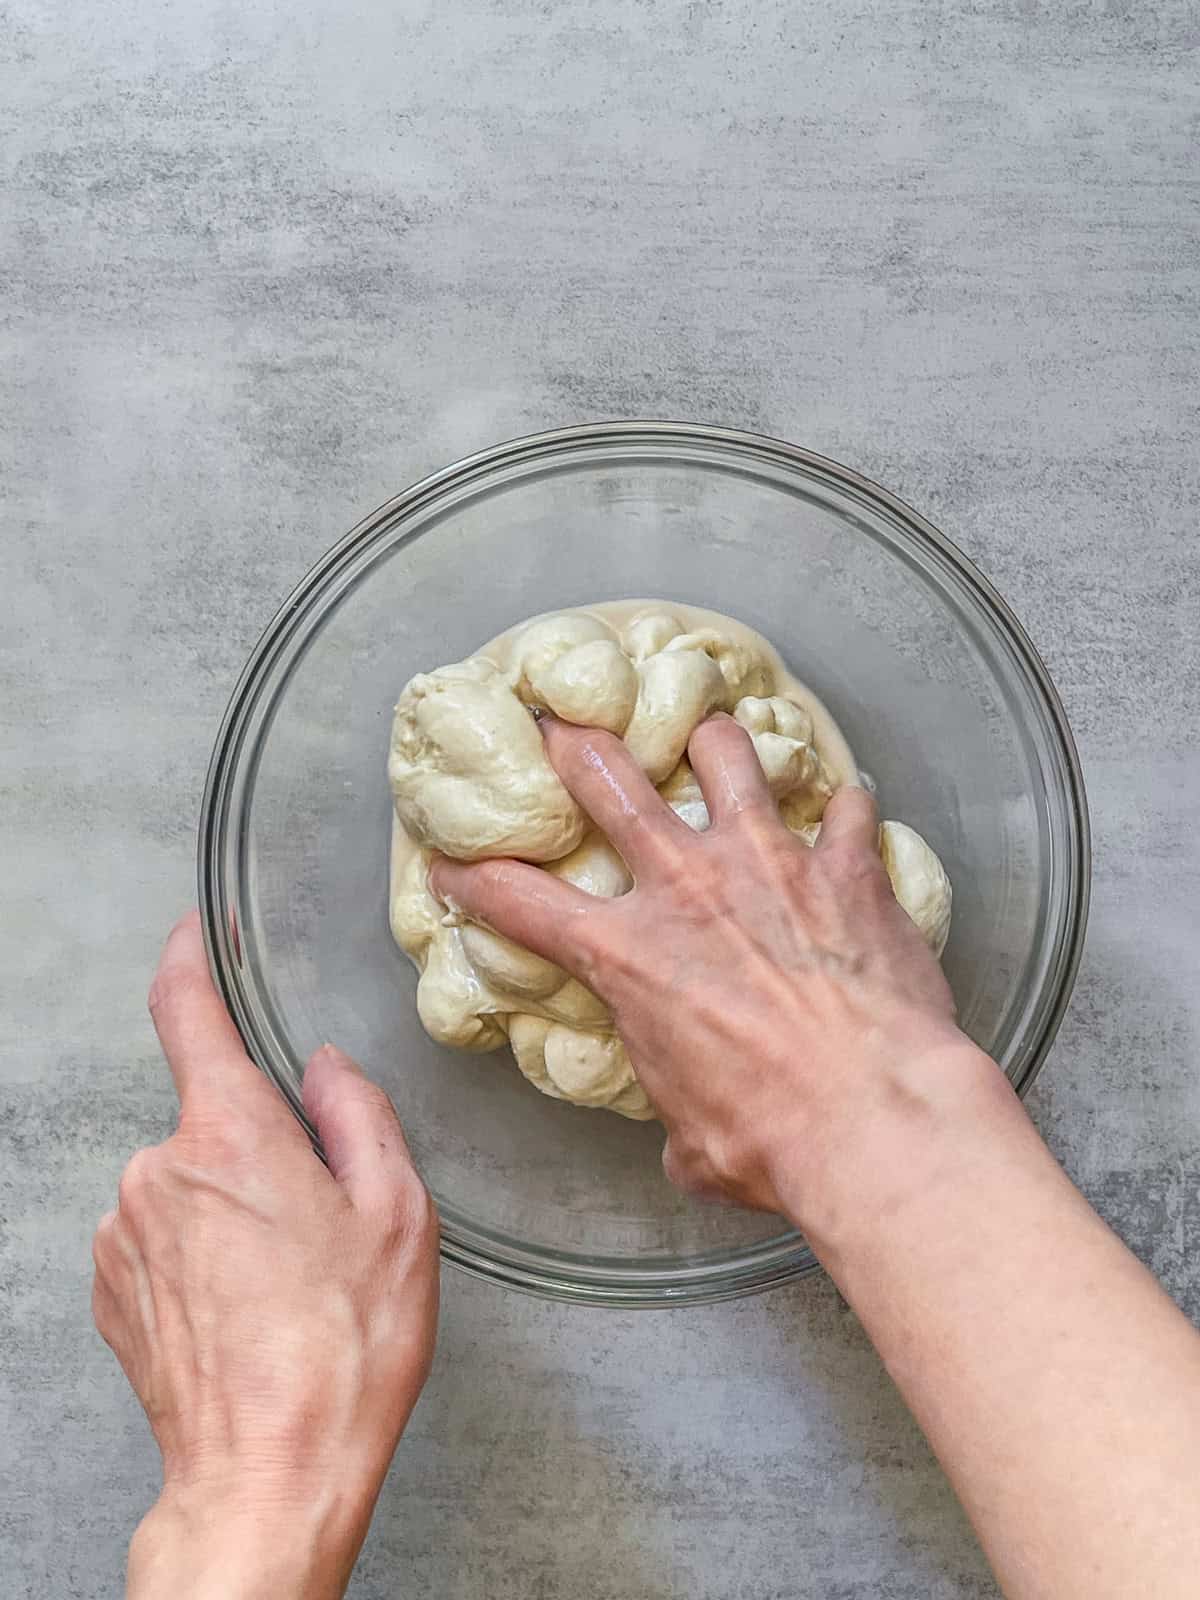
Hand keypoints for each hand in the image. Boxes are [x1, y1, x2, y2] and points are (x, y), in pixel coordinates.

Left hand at [93, 912, 438, 1599]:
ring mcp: (124, 1234)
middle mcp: (158, 1172)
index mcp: (230, 1135)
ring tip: (288, 1287)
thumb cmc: (341, 1354)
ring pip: (190, 1181)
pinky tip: (250, 1311)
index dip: (189, 959)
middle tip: (321, 1224)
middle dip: (264, 1147)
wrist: (266, 1479)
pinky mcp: (112, 1289)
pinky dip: (204, 1254)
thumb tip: (327, 1069)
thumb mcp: (397, 1215)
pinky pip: (162, 1235)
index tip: (194, 933)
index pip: (187, 1012)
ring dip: (234, 1208)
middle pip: (214, 1117)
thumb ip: (359, 1115)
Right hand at [431, 713, 969, 1219]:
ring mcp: (768, 861)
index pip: (517, 902)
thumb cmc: (770, 1140)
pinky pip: (846, 808)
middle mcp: (686, 887)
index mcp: (624, 956)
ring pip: (725, 754)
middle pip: (607, 778)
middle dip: (575, 744)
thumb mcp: (691, 1140)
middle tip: (566, 725)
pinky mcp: (847, 866)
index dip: (473, 878)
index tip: (454, 865)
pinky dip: (843, 812)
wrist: (871, 1117)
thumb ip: (677, 1111)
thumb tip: (690, 1138)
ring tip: (714, 740)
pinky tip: (846, 816)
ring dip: (715, 743)